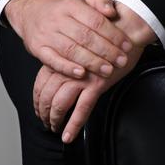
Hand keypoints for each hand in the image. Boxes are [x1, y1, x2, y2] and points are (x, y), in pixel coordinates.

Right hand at [4, 0, 132, 79]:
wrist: (30, 10)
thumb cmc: (61, 5)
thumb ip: (99, 1)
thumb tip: (112, 11)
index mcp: (71, 5)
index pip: (95, 20)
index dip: (113, 34)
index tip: (126, 45)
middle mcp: (58, 19)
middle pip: (85, 37)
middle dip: (106, 51)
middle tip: (121, 61)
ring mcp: (46, 35)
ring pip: (71, 50)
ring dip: (91, 62)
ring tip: (108, 70)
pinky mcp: (38, 49)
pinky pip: (53, 61)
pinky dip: (67, 69)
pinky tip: (81, 74)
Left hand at [33, 0, 157, 141]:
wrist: (127, 28)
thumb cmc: (106, 33)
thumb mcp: (81, 40)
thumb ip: (70, 53)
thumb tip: (62, 68)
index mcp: (63, 55)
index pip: (41, 81)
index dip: (37, 97)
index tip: (38, 107)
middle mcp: (69, 67)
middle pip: (47, 94)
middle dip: (43, 111)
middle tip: (44, 121)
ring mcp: (82, 77)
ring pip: (60, 104)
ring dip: (54, 119)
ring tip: (54, 128)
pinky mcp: (97, 84)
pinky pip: (82, 110)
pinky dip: (73, 125)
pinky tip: (68, 136)